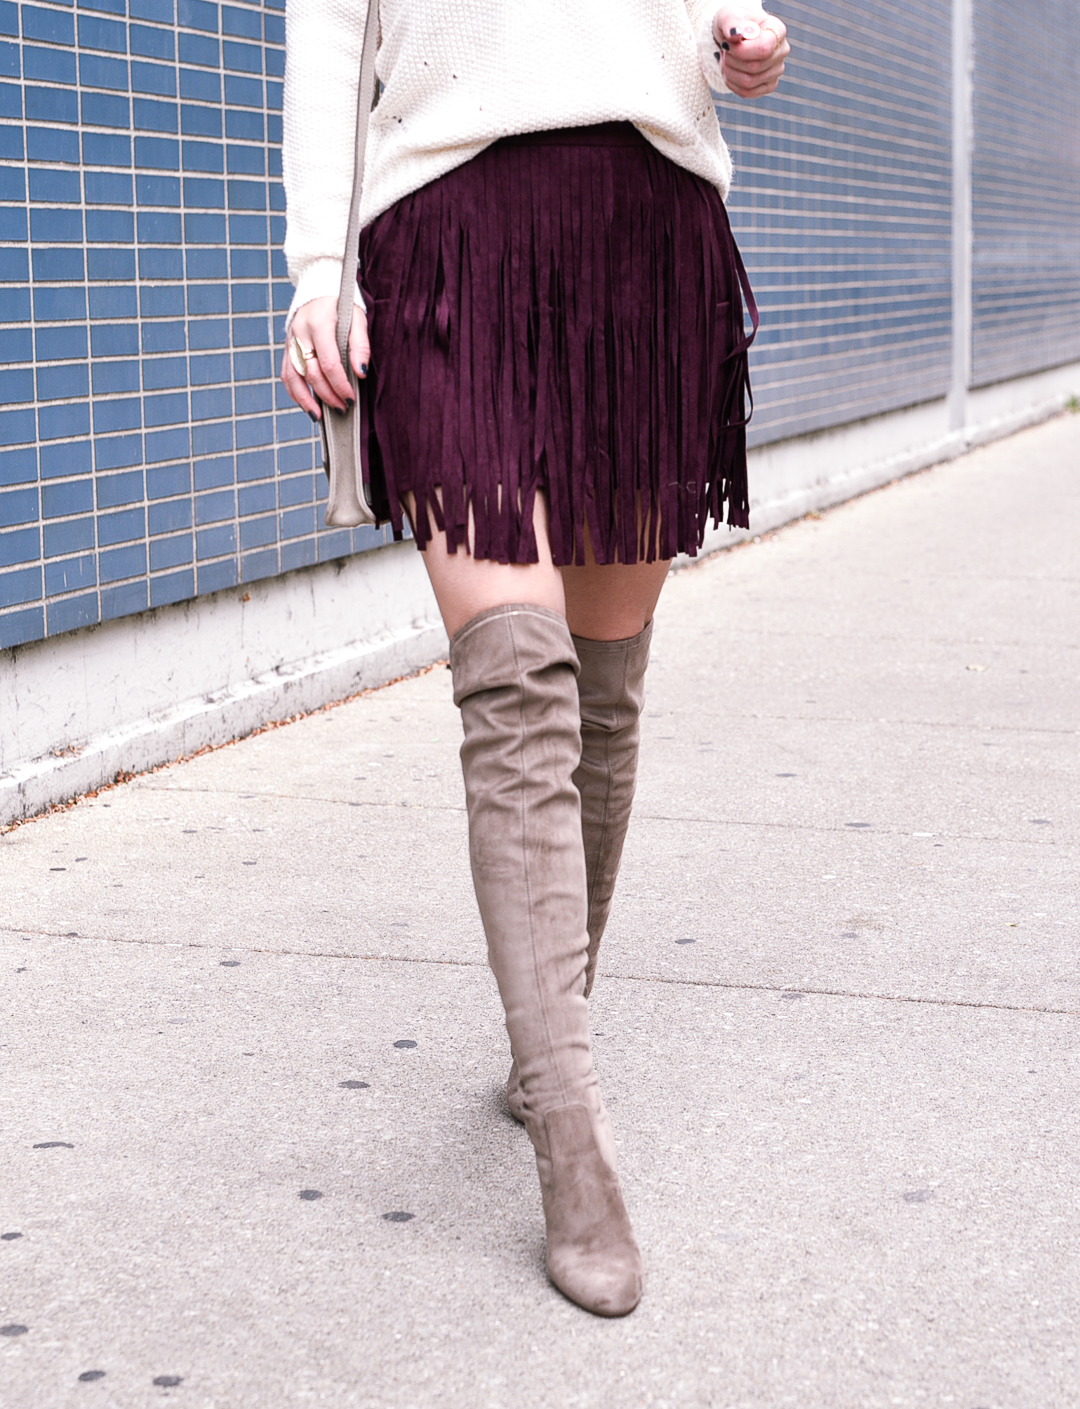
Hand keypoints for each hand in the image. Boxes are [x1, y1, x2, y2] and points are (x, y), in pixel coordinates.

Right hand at [280, 295, 370, 419]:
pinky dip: (295, 392)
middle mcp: (300, 333)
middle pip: (311, 372)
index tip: (351, 398)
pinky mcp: (287, 347)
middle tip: (343, 407)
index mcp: (318, 324)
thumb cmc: (342, 304)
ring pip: (292, 376)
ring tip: (319, 416)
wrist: (319, 288)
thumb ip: (360, 345)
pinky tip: (307, 405)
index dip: (340, 384)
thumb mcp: (357, 318)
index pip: (328, 362)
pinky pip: (286, 374)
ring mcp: (290, 341)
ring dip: (305, 399)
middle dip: (327, 394)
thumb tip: (360, 372)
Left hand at [712, 8, 788, 97]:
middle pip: (754, 68)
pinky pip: (747, 93)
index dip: (741, 51)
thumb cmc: (733, 23)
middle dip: (731, 61)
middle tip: (723, 50)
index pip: (764, 49)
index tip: (726, 44)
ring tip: (725, 59)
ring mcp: (777, 71)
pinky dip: (732, 84)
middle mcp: (782, 51)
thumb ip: (731, 21)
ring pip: (749, 82)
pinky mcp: (769, 86)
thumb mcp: (729, 14)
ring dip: (728, 72)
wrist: (734, 36)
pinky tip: (728, 71)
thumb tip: (735, 34)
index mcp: (778, 30)